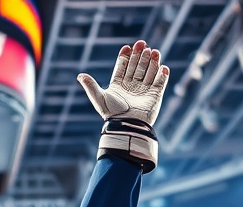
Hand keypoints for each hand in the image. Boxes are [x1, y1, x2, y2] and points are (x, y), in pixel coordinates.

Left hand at [77, 40, 168, 169]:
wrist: (127, 126)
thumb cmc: (112, 114)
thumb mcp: (99, 98)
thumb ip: (90, 86)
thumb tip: (79, 75)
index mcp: (118, 85)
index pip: (123, 67)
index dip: (125, 57)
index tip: (127, 47)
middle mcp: (131, 86)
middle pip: (137, 66)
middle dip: (140, 55)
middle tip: (143, 44)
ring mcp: (144, 91)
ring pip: (149, 72)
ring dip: (152, 61)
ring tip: (154, 51)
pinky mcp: (155, 96)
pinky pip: (160, 83)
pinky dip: (162, 75)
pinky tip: (163, 67)